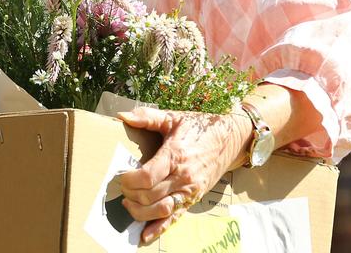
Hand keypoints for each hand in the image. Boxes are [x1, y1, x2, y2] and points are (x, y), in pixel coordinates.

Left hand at [116, 107, 251, 244]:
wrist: (230, 139)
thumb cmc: (199, 128)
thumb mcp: (173, 118)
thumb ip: (147, 117)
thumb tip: (123, 116)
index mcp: (175, 156)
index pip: (146, 177)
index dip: (129, 180)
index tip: (120, 176)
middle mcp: (183, 177)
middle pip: (150, 196)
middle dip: (130, 195)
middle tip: (122, 188)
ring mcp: (189, 191)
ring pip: (160, 210)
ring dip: (140, 212)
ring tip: (128, 204)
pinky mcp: (193, 199)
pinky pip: (175, 218)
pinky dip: (159, 228)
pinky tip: (145, 235)